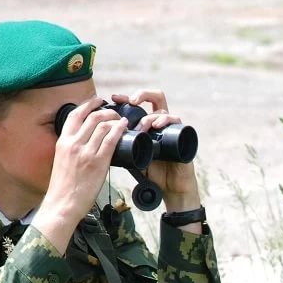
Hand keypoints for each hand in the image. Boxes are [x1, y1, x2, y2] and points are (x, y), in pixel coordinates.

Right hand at [35, 98, 125, 250]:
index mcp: (63, 142)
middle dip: (106, 110)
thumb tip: (85, 143)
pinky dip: (119, 130)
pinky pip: (111, 140)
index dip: (88, 104)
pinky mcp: (98, 162)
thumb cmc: (63, 187)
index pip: (75, 115)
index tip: (98, 101)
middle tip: (114, 111)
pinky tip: (124, 126)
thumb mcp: (62, 161)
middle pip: (92, 117)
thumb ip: (72, 149)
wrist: (62, 204)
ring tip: (121, 120)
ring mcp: (86, 152)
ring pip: (103, 126)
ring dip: (114, 119)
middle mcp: (73, 143)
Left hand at [110, 90, 200, 212]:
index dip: (126, 99)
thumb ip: (122, 147)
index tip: (114, 98)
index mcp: (148, 125)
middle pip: (155, 97)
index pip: (139, 105)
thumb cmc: (153, 173)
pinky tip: (156, 125)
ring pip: (162, 110)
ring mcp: (172, 128)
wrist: (170, 187)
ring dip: (149, 116)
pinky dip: (166, 119)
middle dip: (142, 95)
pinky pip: (176, 120)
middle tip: (131, 102)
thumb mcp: (133, 157)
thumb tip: (100, 141)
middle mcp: (161, 124)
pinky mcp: (183, 135)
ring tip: (141, 127)